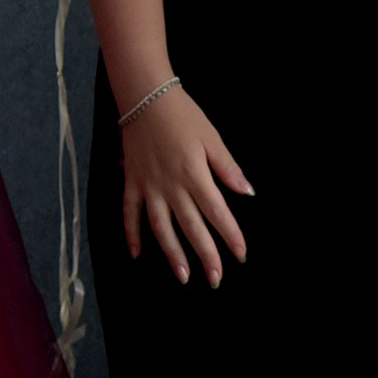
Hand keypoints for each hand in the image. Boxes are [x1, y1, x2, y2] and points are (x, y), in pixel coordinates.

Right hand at [118, 85, 252, 286]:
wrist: (145, 98)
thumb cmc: (183, 116)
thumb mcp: (211, 138)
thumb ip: (228, 168)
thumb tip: (247, 192)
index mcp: (195, 175)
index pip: (217, 213)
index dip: (230, 235)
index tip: (241, 255)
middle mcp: (171, 186)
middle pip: (191, 227)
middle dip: (205, 255)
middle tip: (216, 280)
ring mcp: (149, 187)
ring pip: (161, 228)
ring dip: (172, 254)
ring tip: (183, 277)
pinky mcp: (132, 183)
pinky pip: (130, 213)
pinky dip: (132, 234)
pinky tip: (137, 253)